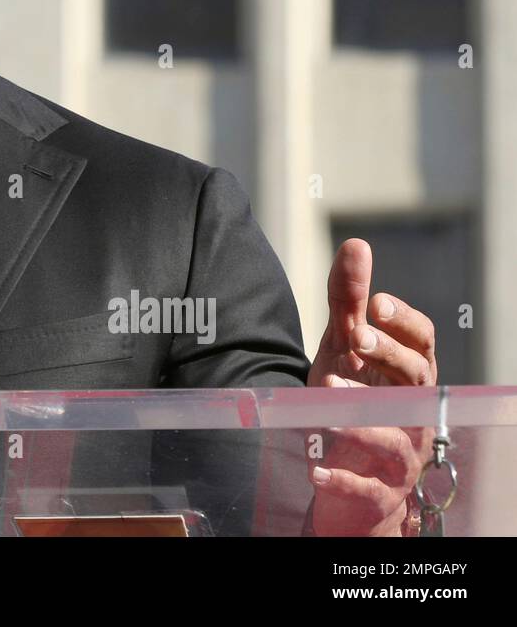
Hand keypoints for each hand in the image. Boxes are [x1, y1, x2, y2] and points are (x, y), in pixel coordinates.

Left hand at [305, 238, 437, 535]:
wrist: (346, 473)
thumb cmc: (351, 400)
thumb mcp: (344, 349)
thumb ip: (349, 302)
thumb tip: (357, 245)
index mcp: (408, 374)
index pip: (421, 342)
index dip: (403, 321)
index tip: (375, 302)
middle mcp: (413, 413)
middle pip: (415, 380)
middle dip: (389, 356)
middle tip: (357, 337)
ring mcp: (400, 455)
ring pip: (392, 436)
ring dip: (361, 416)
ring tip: (327, 395)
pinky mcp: (378, 493)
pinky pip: (366, 489)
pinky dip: (342, 479)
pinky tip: (316, 469)